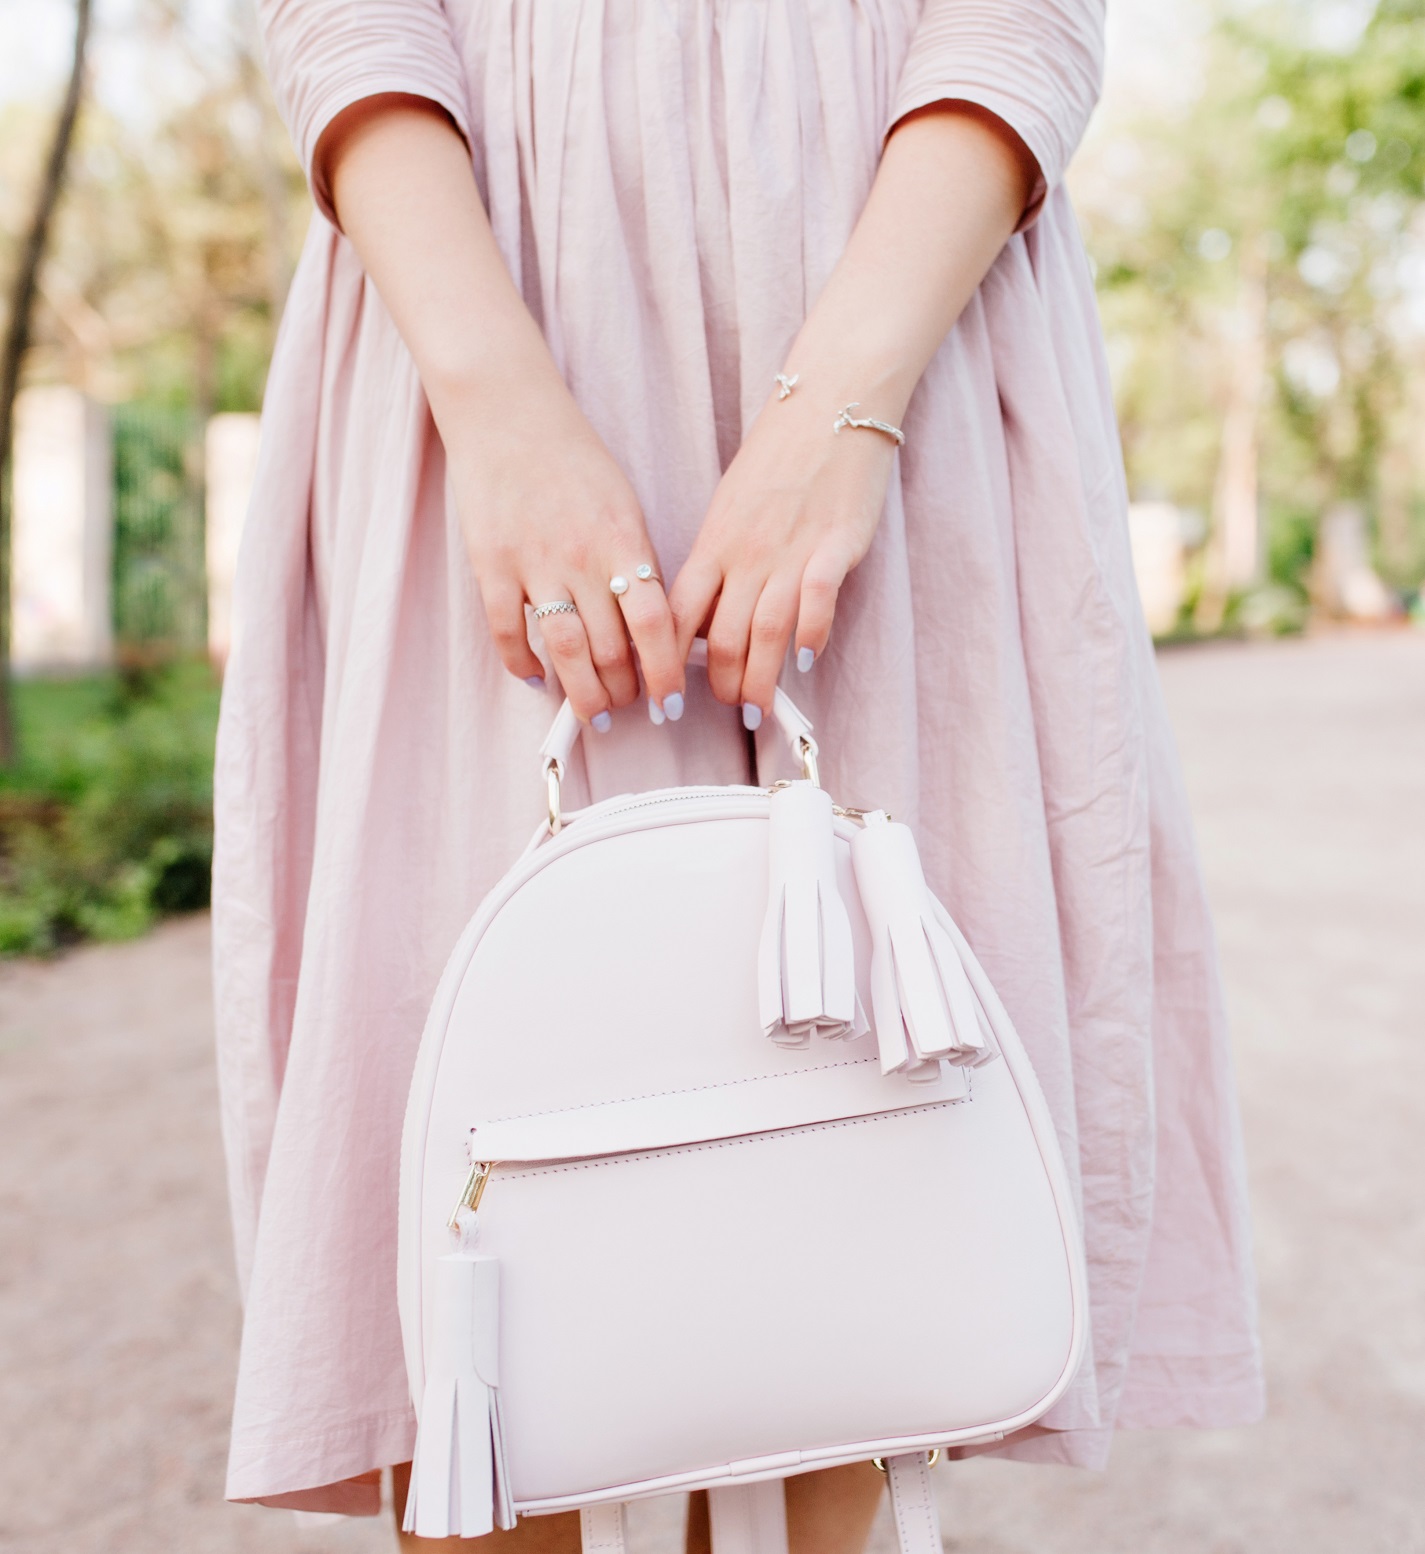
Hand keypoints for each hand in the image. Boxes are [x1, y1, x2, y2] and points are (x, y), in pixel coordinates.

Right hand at [444, 380, 684, 725]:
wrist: (506, 411)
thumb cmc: (572, 457)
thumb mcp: (624, 503)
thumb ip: (638, 561)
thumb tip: (654, 627)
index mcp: (624, 539)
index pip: (655, 624)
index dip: (664, 672)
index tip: (668, 701)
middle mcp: (582, 556)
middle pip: (610, 649)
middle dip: (623, 690)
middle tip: (625, 704)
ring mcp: (533, 561)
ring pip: (565, 651)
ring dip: (582, 692)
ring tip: (591, 709)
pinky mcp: (491, 563)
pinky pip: (508, 632)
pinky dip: (522, 664)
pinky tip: (536, 676)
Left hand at [668, 386, 895, 722]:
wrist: (829, 406)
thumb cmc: (778, 460)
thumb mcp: (730, 510)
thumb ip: (718, 564)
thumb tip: (705, 620)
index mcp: (713, 544)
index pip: (678, 615)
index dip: (669, 663)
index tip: (668, 698)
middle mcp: (746, 554)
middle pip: (723, 637)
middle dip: (722, 685)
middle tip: (730, 709)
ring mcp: (789, 551)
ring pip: (765, 632)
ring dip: (759, 680)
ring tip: (759, 711)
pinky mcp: (833, 546)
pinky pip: (816, 603)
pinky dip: (810, 637)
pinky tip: (804, 661)